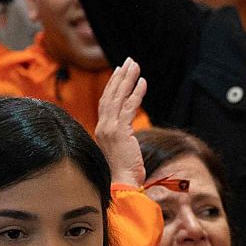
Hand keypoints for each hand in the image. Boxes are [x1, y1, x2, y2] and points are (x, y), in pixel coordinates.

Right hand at [95, 59, 146, 188]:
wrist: (121, 184)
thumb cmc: (124, 171)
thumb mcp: (122, 150)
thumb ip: (122, 137)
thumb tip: (128, 133)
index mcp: (102, 129)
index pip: (106, 102)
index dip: (113, 86)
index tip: (120, 72)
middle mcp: (103, 126)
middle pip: (110, 95)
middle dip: (120, 77)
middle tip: (129, 62)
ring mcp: (109, 128)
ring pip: (118, 97)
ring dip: (128, 80)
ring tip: (135, 66)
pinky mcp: (119, 132)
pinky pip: (129, 107)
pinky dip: (136, 93)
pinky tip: (143, 82)